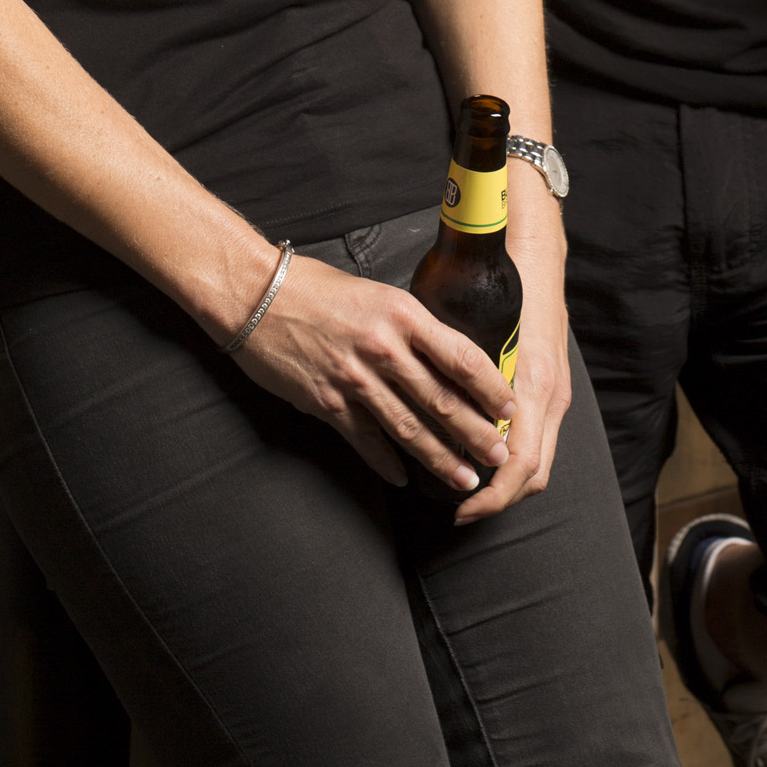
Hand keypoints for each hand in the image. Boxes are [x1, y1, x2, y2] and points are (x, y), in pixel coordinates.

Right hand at [232, 252, 515, 495]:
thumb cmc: (316, 287)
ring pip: (408, 427)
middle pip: (441, 399)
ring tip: (464, 478)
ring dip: (440, 457)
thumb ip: (408, 326)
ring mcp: (354, 379)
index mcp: (401, 314)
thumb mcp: (375, 294)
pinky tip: (403, 478)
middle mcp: (383, 348)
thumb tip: (442, 358)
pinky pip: (365, 440)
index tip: (510, 407)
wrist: (256, 295)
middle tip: (499, 455)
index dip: (490, 387)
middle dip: (475, 432)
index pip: (461, 356)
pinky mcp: (326, 402)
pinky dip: (386, 463)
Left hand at [454, 182, 572, 527]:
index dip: (491, 494)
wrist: (536, 249)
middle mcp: (548, 394)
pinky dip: (517, 461)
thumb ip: (446, 360)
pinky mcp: (553, 386)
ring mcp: (555, 392)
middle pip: (530, 472)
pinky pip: (540, 439)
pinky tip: (491, 461)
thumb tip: (406, 385)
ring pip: (538, 461)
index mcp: (530, 383)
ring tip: (471, 494)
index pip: (519, 462)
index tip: (460, 505)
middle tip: (461, 512)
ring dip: (507, 484)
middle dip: (496, 499)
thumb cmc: (499, 281)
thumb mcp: (471, 323)